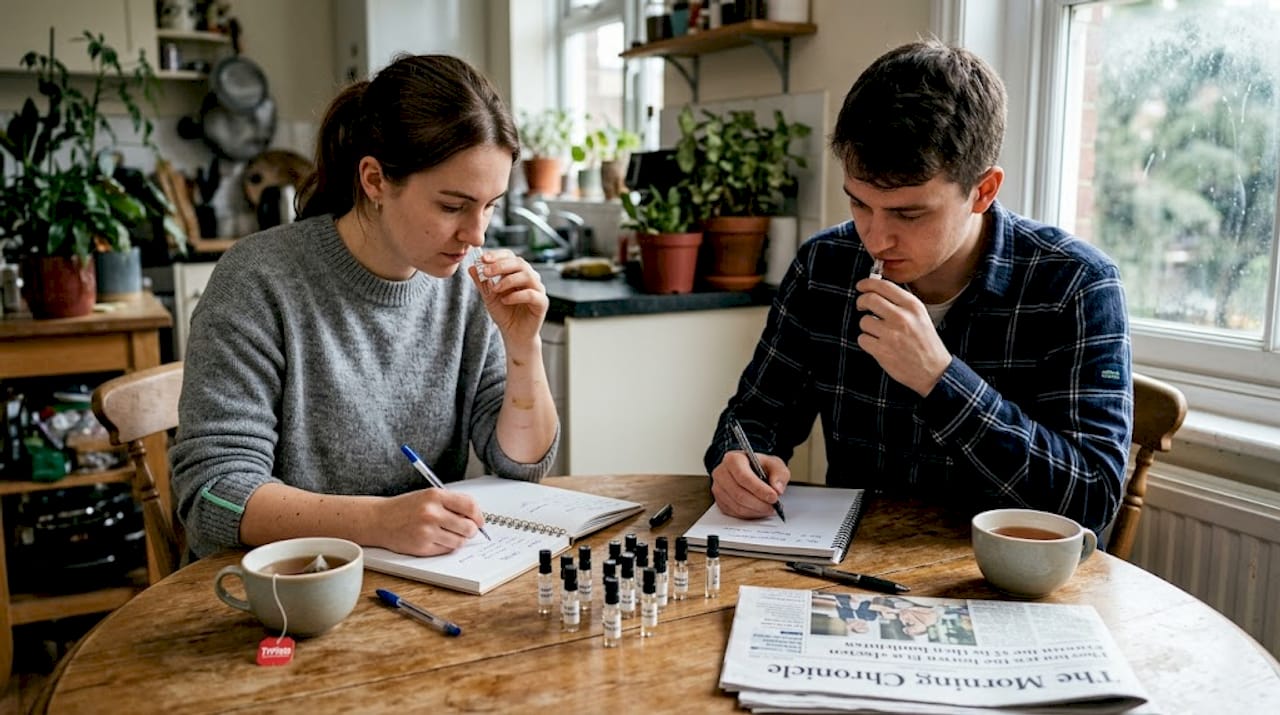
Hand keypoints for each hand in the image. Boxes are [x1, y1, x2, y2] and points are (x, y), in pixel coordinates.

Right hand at [374, 489, 485, 555]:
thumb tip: (476, 517)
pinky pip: (446, 550)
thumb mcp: (428, 496)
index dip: (478, 516)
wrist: (379, 520)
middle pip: (469, 527)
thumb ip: (452, 503)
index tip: (479, 521)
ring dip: (458, 540)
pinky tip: (436, 539)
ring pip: (459, 541)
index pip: (470, 506)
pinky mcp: (422, 547)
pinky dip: (446, 546)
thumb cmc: (406, 508)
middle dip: (471, 530)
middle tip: (466, 530)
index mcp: (435, 496)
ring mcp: (427, 531)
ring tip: (447, 534)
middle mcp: (432, 513)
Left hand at [469, 249, 548, 346]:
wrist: (514, 335)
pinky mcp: (542, 303)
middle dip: (501, 265)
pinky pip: (532, 294)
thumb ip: (482, 282)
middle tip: (486, 272)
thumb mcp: (489, 297)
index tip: (482, 259)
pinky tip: (505, 300)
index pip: (510, 256)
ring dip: (508, 280)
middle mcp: (530, 278)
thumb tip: (472, 267)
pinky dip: (517, 295)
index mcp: (517, 273)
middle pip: (520, 263)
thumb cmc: (505, 314)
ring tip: (495, 289)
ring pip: (527, 275)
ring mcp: (538, 290)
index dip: (497, 255)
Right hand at [710, 450, 790, 518]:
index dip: (759, 489)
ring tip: (768, 509)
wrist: (750, 471)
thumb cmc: (760, 466)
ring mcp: (718, 488)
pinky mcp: (720, 501)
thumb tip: (777, 489)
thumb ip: (779, 474)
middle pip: (739, 493)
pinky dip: (749, 514)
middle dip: (759, 503)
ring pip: (736, 506)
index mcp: (733, 459)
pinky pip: (734, 513)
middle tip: (773, 506)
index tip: (773, 497)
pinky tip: (759, 510)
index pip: (743, 476)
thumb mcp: (775, 464)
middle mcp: (722, 473)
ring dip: (755, 510)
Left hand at [854, 278, 952, 395]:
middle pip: (869, 299)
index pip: (884, 286)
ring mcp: (891, 334)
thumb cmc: (926, 343)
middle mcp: (902, 317)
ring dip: (866, 326)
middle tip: (861, 306)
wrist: (934, 371)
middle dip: (861, 301)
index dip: (868, 283)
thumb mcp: (920, 316)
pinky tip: (878, 344)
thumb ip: (901, 303)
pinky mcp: (882, 350)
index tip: (861, 286)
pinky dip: (867, 342)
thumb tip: (877, 291)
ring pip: (863, 321)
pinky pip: (862, 339)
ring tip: (878, 333)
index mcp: (912, 306)